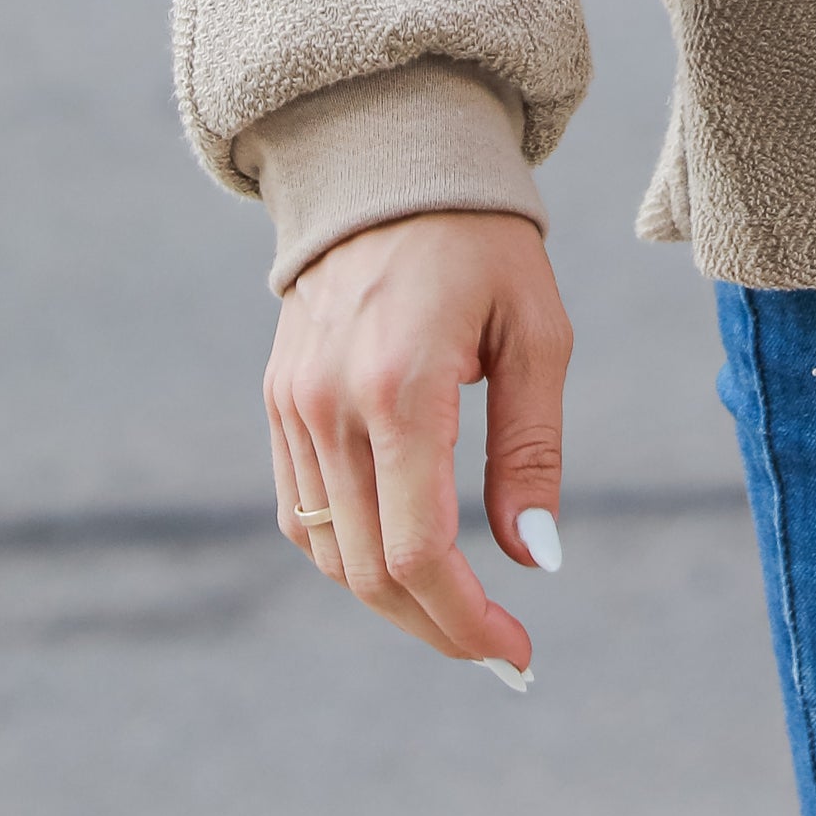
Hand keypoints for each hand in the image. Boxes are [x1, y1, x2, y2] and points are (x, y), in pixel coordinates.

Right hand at [265, 208, 571, 677]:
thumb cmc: (483, 241)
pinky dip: (350, 554)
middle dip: (436, 627)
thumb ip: (532, 450)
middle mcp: (330, 405)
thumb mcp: (537, 332)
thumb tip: (536, 559)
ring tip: (459, 610)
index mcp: (400, 386)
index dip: (466, 621)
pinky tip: (404, 558)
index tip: (516, 654)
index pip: (418, 550)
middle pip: (369, 571)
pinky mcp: (278, 401)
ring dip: (393, 600)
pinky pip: (302, 513)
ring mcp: (293, 405)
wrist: (389, 160)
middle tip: (497, 650)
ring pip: (330, 554)